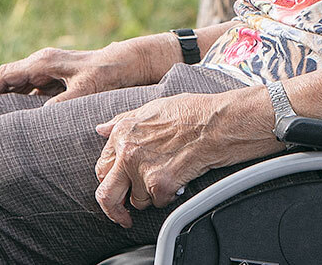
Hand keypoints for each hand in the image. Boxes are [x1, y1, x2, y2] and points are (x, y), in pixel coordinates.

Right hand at [0, 38, 167, 104]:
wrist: (130, 62)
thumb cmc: (108, 73)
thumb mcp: (85, 89)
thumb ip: (62, 104)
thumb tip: (40, 120)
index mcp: (44, 62)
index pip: (5, 74)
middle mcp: (44, 64)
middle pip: (9, 80)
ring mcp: (52, 71)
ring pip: (21, 87)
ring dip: (9, 101)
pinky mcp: (60, 80)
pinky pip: (35, 92)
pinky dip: (25, 103)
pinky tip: (24, 121)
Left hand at [93, 89, 284, 227]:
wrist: (220, 122)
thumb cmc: (194, 112)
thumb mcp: (154, 107)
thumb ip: (124, 120)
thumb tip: (101, 129)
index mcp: (123, 131)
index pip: (102, 167)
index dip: (110, 181)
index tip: (119, 189)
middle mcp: (127, 150)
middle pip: (106, 194)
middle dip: (115, 209)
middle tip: (124, 215)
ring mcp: (142, 169)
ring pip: (136, 201)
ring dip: (151, 197)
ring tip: (169, 180)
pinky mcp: (159, 184)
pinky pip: (157, 203)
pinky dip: (169, 197)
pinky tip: (180, 181)